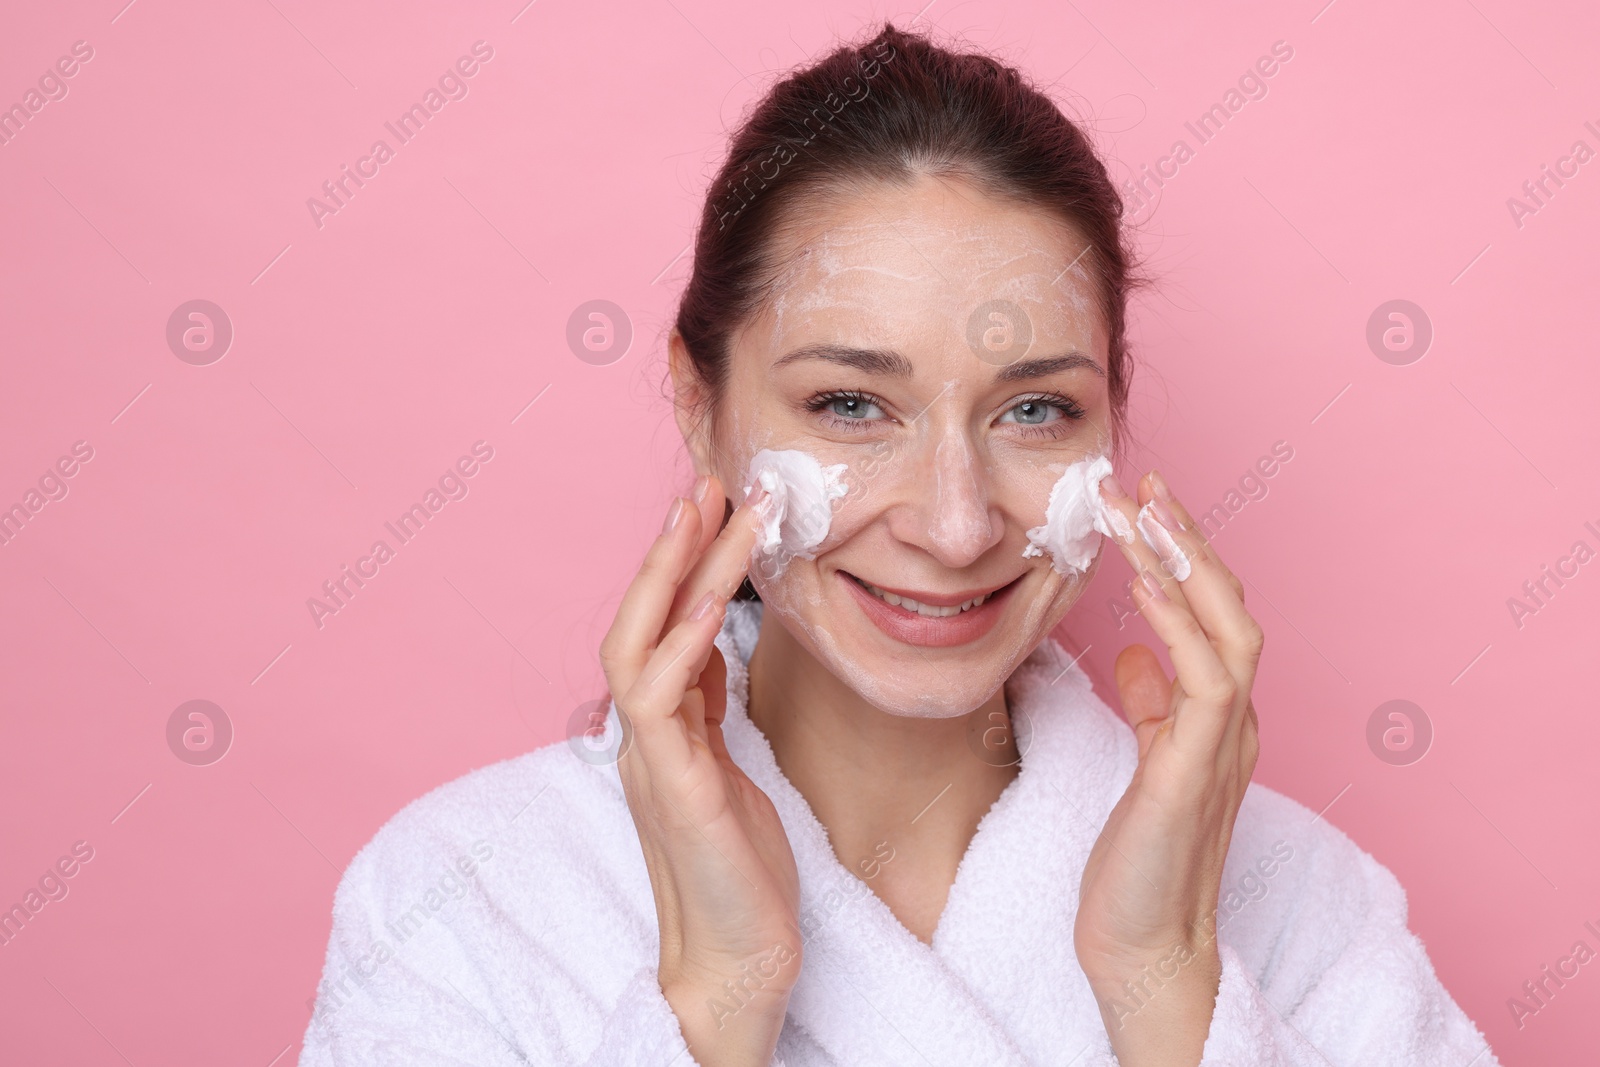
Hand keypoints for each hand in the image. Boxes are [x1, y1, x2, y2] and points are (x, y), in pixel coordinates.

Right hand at [599, 475, 802, 1066]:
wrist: (735, 961)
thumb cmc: (739, 868)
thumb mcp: (728, 765)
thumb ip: (708, 705)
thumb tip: (707, 639)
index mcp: (662, 727)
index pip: (660, 625)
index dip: (682, 564)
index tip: (714, 506)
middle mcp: (645, 735)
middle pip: (638, 619)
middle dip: (671, 547)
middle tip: (707, 481)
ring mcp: (652, 761)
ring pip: (640, 644)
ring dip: (675, 574)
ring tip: (710, 511)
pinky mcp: (675, 791)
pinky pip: (661, 703)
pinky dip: (681, 644)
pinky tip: (713, 600)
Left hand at [1073, 470, 1263, 1066]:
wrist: (1143, 945)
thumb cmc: (1137, 860)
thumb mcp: (1144, 762)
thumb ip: (1152, 705)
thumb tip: (1137, 653)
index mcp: (1217, 715)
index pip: (1211, 613)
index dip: (1183, 554)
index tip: (1143, 503)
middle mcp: (1232, 721)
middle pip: (1227, 605)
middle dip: (1186, 538)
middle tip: (1142, 482)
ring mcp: (1221, 744)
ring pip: (1227, 628)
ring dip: (1185, 564)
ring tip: (1144, 510)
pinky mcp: (1192, 772)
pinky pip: (1203, 680)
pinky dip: (1177, 624)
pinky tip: (1142, 585)